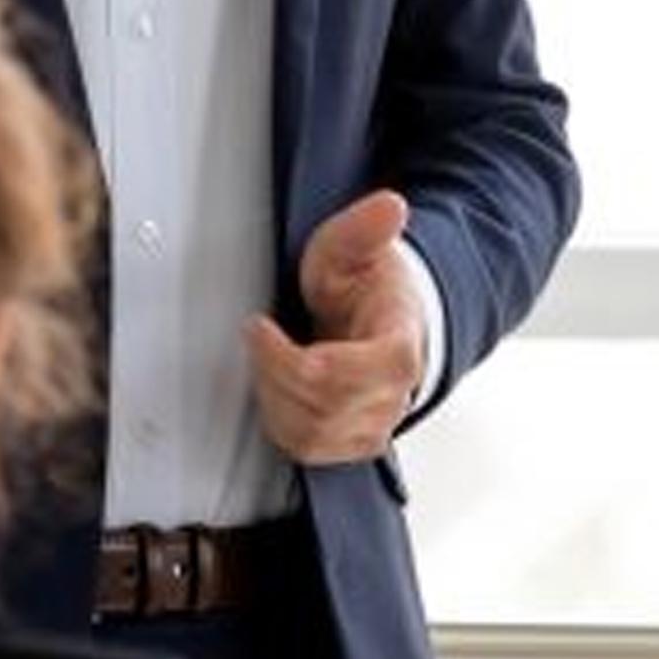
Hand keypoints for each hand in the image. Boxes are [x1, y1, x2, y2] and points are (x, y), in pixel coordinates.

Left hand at [247, 191, 421, 465]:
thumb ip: (364, 229)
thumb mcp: (354, 249)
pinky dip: (281, 420)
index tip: (260, 326)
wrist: (391, 320)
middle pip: (317, 411)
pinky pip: (306, 450)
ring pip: (309, 437)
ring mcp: (374, 426)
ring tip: (271, 360)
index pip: (339, 375)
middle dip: (273, 374)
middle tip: (260, 339)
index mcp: (398, 350)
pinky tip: (279, 386)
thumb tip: (389, 208)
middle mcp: (391, 397)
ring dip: (274, 398)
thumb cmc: (372, 288)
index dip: (286, 357)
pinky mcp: (353, 444)